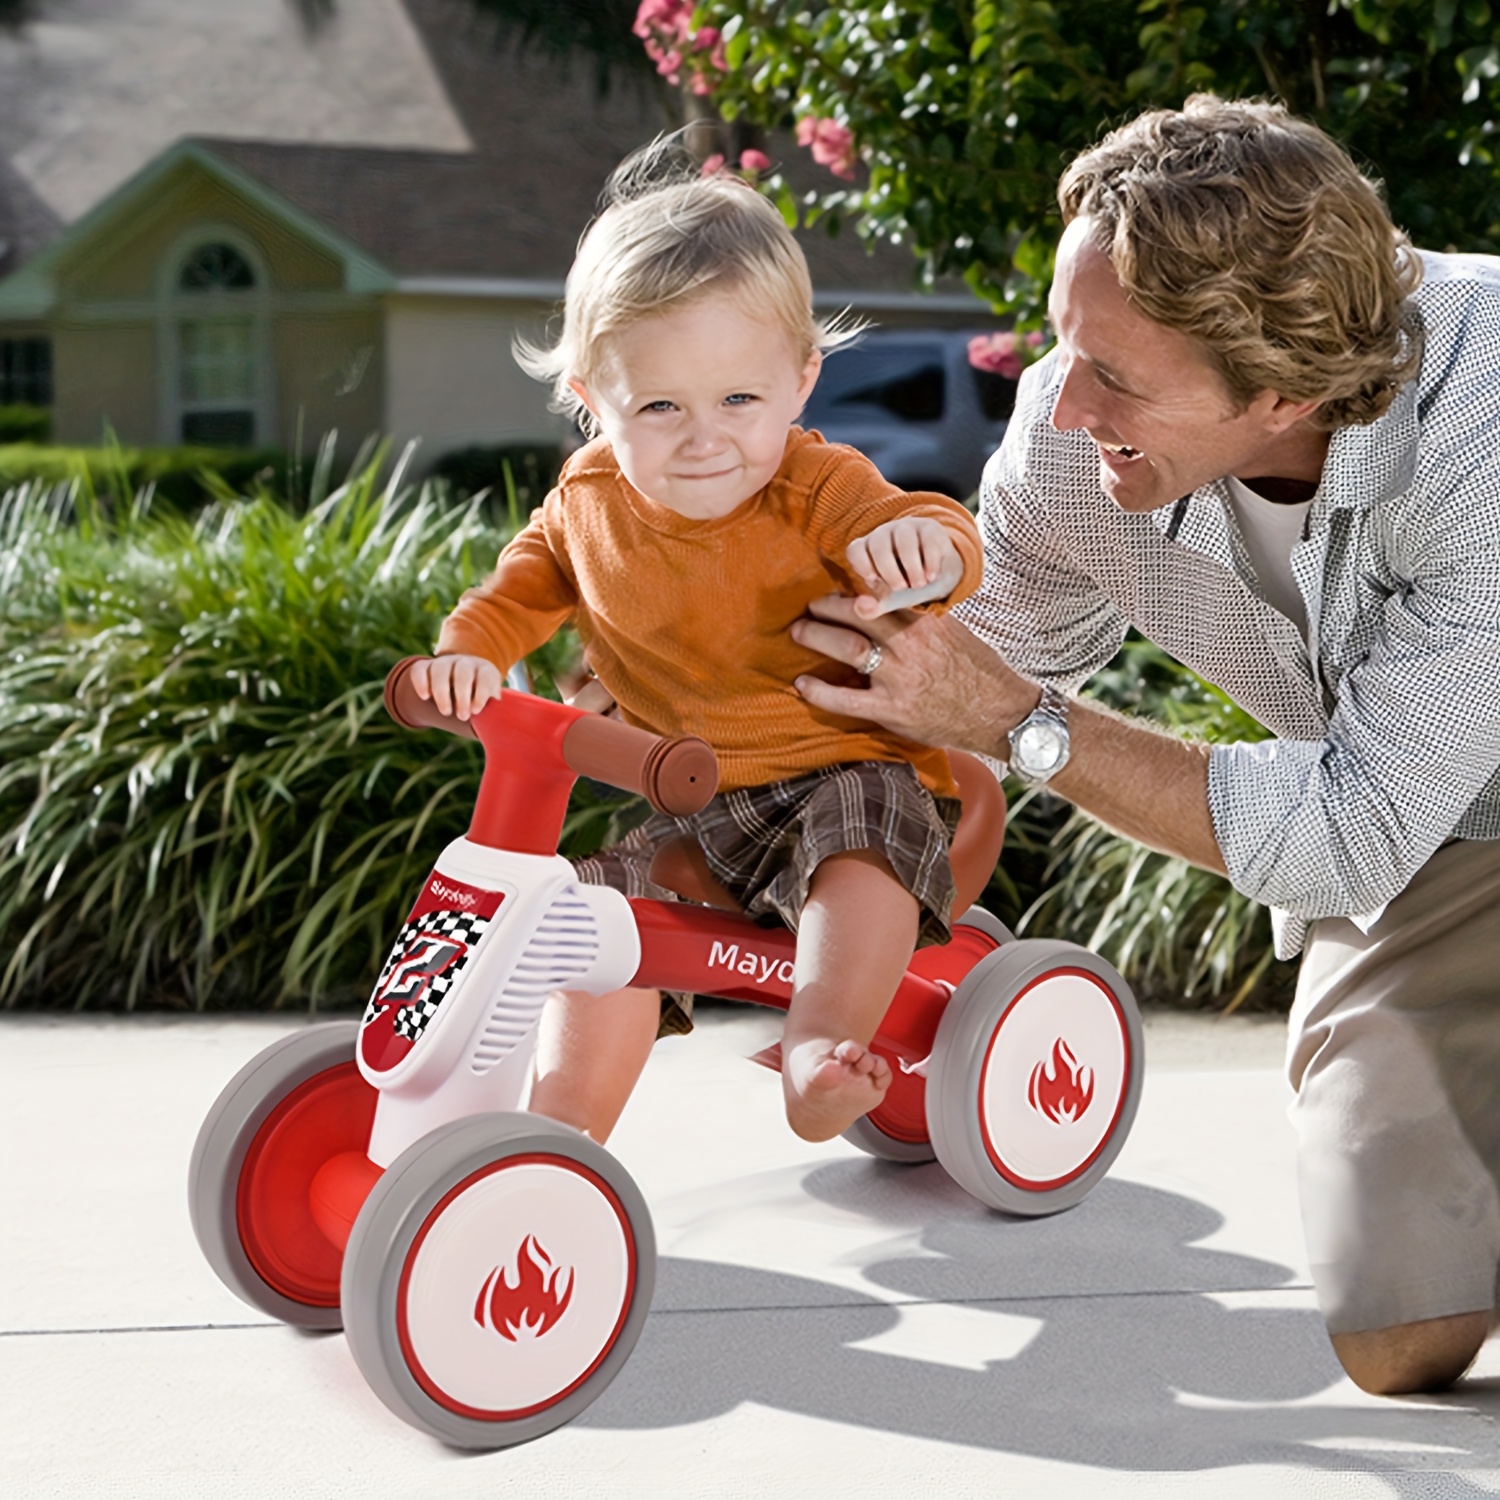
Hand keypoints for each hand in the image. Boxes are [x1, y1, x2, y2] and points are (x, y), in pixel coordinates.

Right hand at [409, 653, 503, 721]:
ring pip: (440, 668)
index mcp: (486, 671)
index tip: (476, 712)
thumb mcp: (491, 707)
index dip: (481, 694)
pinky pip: (420, 668)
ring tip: (446, 712)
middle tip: (462, 716)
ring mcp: (445, 662)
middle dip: (462, 695)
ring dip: (441, 692)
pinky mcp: (426, 666)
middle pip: (463, 672)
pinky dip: (421, 682)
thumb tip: (495, 729)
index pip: (485, 677)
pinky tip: (425, 697)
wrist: (463, 690)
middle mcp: (466, 663)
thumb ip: (494, 715)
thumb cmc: (481, 703)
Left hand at [790, 594, 1036, 752]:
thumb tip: (895, 605)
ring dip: (817, 637)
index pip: (880, 597)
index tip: (835, 592)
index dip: (852, 591)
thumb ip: (923, 620)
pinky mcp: (892, 709)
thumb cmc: (979, 672)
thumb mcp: (954, 633)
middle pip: (858, 615)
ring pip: (848, 648)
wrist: (999, 713)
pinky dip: (819, 691)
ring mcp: (899, 677)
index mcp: (925, 623)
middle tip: (808, 608)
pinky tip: (802, 684)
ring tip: (799, 632)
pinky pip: (846, 699)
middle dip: (826, 608)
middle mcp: (910, 645)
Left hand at [845, 517, 964, 618]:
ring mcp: (906, 528)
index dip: (861, 565)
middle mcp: (883, 534)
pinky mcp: (929, 528)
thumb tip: (862, 605)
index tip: (874, 580)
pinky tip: (931, 577)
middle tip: (901, 588)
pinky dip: (929, 562)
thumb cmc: (905, 585)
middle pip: (878, 544)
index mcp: (867, 549)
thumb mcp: (887, 601)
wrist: (937, 575)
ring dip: (911, 566)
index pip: (855, 550)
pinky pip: (927, 540)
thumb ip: (870, 609)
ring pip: (904, 540)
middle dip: (889, 570)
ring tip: (919, 585)